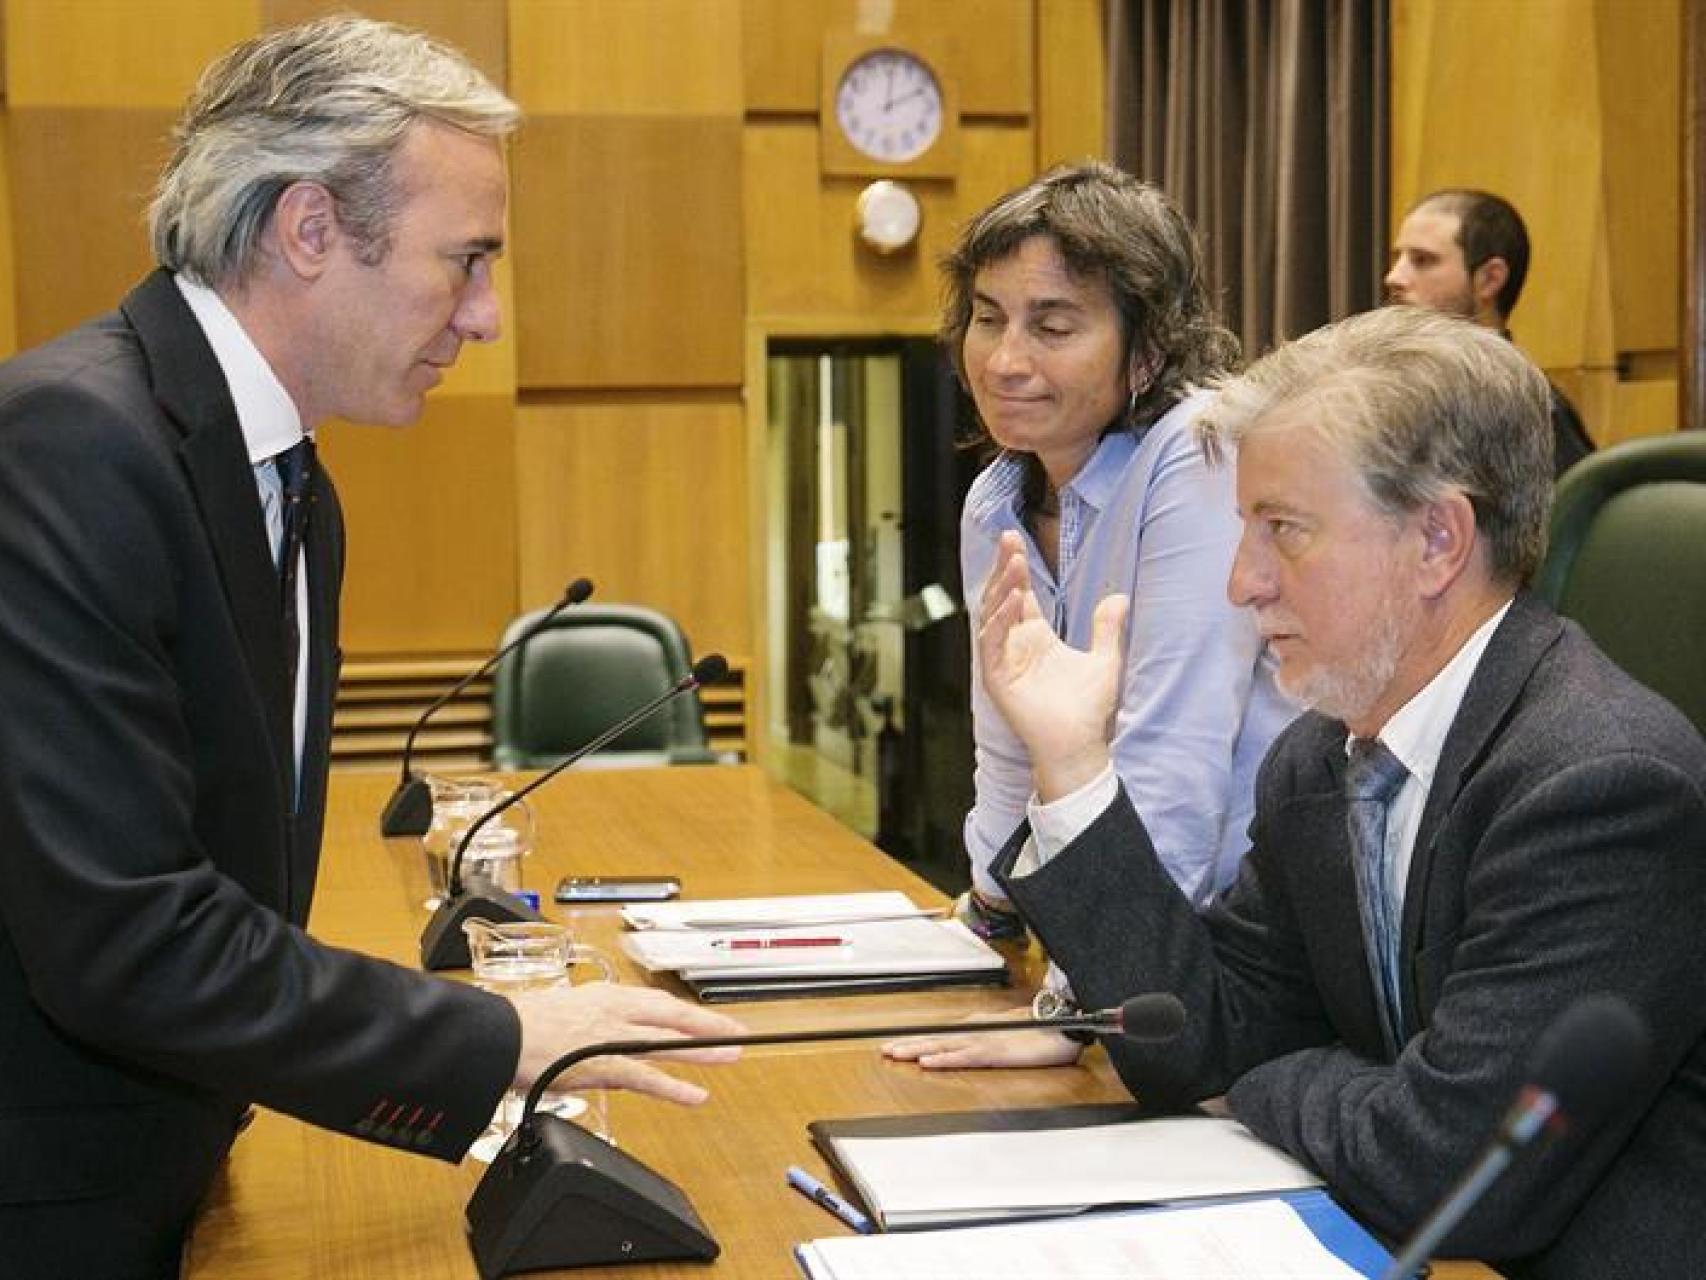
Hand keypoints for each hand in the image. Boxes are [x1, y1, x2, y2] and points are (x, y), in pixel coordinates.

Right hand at [509, 983, 745, 1104]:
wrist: (497, 1036)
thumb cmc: (520, 1027)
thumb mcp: (565, 1014)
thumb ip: (593, 1028)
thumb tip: (609, 1044)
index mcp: (603, 995)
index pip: (656, 1001)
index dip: (685, 1012)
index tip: (707, 1019)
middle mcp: (612, 1009)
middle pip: (671, 1015)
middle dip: (706, 1025)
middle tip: (736, 1032)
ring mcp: (610, 1035)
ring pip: (666, 1042)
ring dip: (701, 1050)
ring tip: (730, 1056)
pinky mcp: (602, 1062)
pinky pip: (646, 1076)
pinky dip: (674, 1087)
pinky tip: (696, 1095)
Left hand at [882, 1005, 1083, 1069]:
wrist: (1064, 1023)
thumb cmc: (1040, 1029)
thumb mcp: (1008, 1033)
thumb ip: (989, 1037)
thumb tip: (972, 1042)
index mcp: (978, 1027)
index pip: (941, 1036)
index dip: (917, 1040)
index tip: (895, 1044)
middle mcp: (976, 1032)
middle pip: (935, 1039)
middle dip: (908, 1044)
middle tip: (884, 1051)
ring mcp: (984, 1041)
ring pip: (943, 1046)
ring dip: (917, 1050)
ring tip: (895, 1054)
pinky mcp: (995, 1053)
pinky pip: (965, 1057)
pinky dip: (945, 1059)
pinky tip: (928, 1062)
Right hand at [979, 531, 1126, 799]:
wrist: (1079, 744)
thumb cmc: (1088, 710)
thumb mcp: (1105, 660)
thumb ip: (1108, 628)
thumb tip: (1119, 597)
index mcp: (1035, 638)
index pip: (1020, 594)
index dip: (1017, 568)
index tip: (1018, 540)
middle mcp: (1015, 645)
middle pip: (1001, 597)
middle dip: (1004, 567)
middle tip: (1009, 538)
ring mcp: (1003, 661)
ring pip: (992, 615)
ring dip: (1001, 588)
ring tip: (1014, 563)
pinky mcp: (996, 678)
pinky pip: (991, 643)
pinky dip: (999, 621)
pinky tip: (1012, 600)